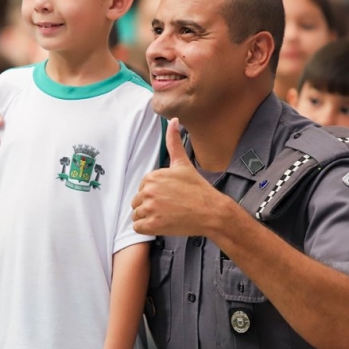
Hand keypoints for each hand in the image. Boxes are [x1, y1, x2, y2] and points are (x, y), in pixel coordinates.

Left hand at [132, 118, 228, 237]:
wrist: (211, 211)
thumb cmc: (198, 189)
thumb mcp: (183, 164)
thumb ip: (174, 142)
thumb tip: (173, 120)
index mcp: (152, 176)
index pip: (142, 188)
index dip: (155, 194)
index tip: (170, 196)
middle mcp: (148, 191)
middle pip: (138, 201)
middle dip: (150, 205)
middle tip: (169, 207)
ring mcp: (150, 208)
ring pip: (137, 215)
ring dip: (148, 217)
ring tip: (166, 215)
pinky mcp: (153, 225)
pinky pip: (138, 228)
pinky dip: (147, 228)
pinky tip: (161, 224)